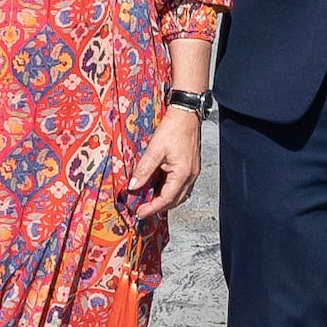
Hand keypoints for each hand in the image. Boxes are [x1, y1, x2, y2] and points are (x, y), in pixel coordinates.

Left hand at [123, 102, 204, 221]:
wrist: (186, 114)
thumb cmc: (174, 128)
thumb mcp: (155, 149)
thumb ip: (144, 169)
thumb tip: (133, 186)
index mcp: (182, 174)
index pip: (166, 199)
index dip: (152, 208)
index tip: (140, 213)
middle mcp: (190, 175)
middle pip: (174, 200)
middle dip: (158, 207)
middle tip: (143, 210)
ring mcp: (192, 171)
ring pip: (179, 194)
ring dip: (165, 200)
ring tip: (150, 202)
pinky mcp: (191, 166)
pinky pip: (181, 185)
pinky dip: (170, 190)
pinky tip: (161, 187)